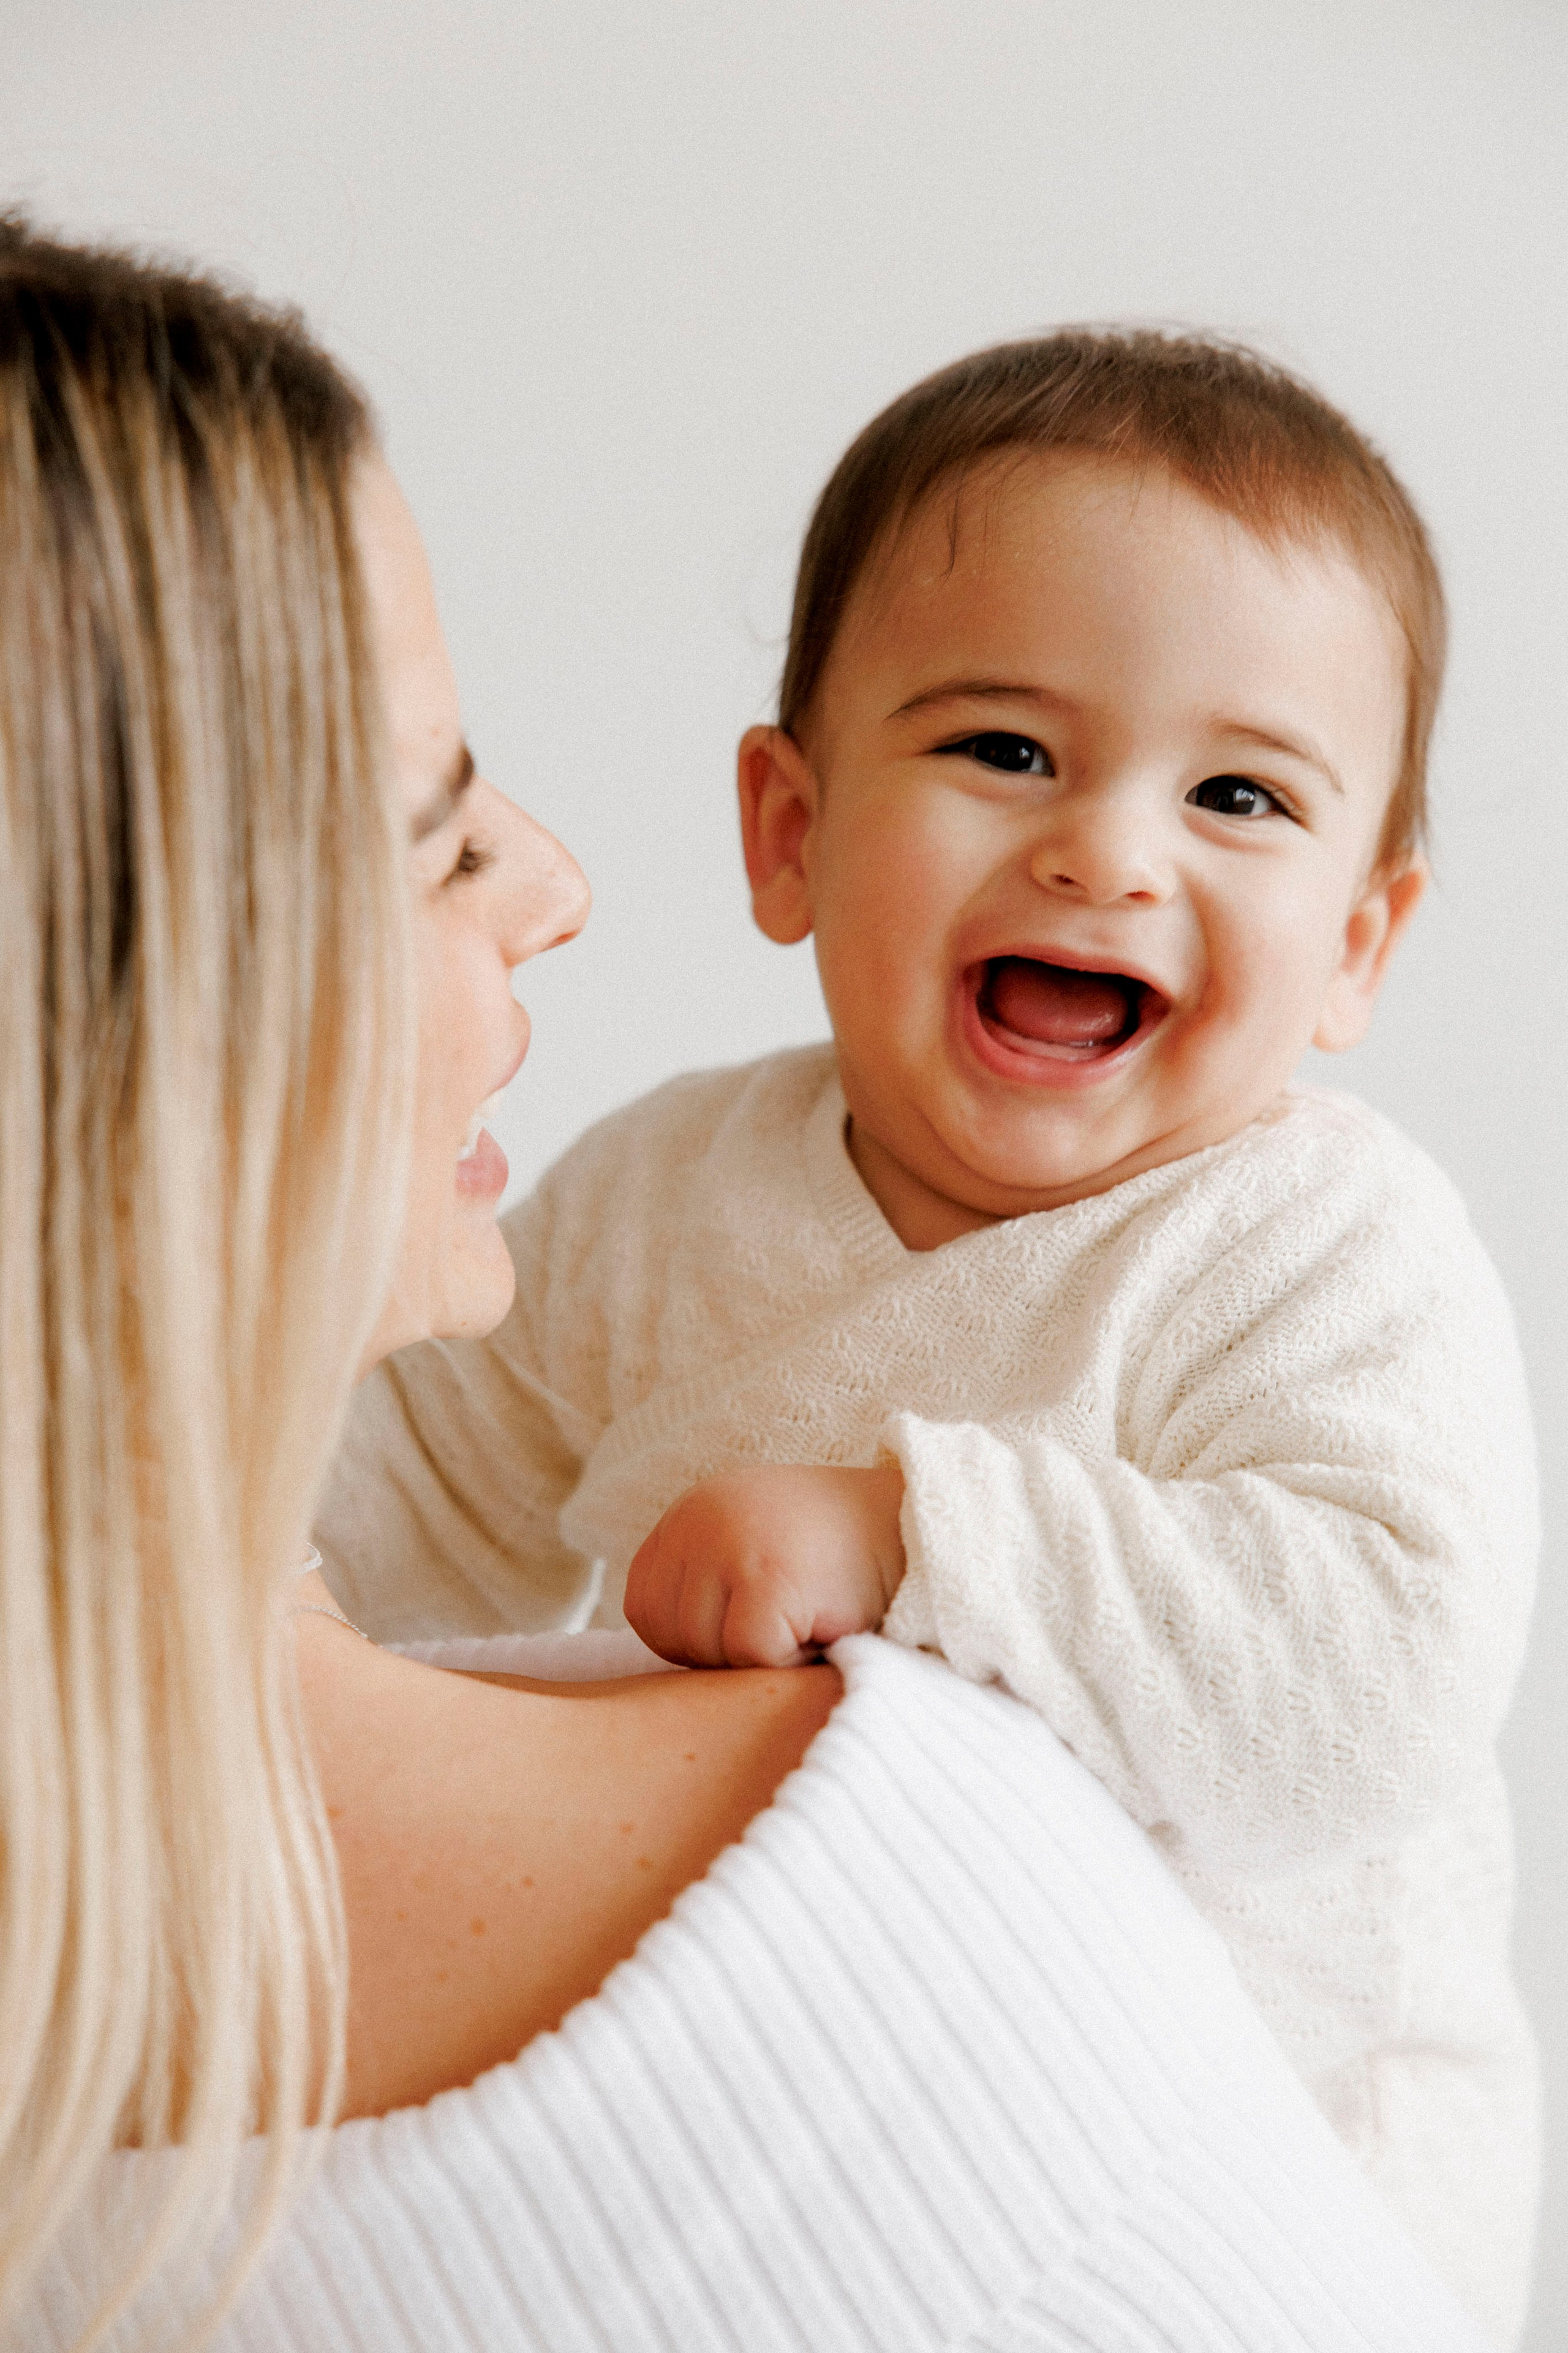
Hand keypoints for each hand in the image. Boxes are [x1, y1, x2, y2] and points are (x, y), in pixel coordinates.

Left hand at [623, 1463, 906, 1667]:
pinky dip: (790, 1661)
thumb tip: (661, 1667)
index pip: (645, 1606)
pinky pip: (751, 1656)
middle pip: (669, 1635)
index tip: (750, 1626)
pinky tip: (825, 1629)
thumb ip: (706, 1581)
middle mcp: (701, 1519)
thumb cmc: (842, 1556)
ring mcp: (730, 1545)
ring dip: (759, 1658)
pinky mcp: (767, 1580)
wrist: (923, 1528)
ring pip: (705, 1651)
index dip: (692, 1638)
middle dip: (724, 1652)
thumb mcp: (756, 1545)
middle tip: (789, 1622)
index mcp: (692, 1512)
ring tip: (808, 1619)